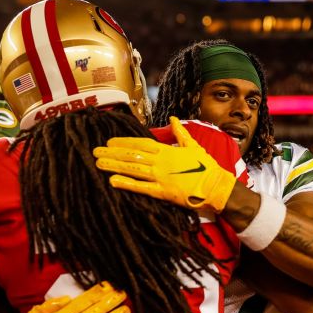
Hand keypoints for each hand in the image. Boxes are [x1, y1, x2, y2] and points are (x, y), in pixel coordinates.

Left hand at [93, 116, 236, 211]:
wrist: (217, 187)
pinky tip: (112, 180)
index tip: (109, 141)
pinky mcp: (163, 193)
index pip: (141, 143)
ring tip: (98, 163)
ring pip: (133, 169)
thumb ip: (180, 133)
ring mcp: (161, 177)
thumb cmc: (207, 167)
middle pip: (132, 155)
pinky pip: (141, 188)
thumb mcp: (194, 146)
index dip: (123, 142)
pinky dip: (126, 183)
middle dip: (112, 153)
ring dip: (114, 165)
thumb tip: (173, 119)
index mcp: (168, 151)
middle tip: (95, 151)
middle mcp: (161, 162)